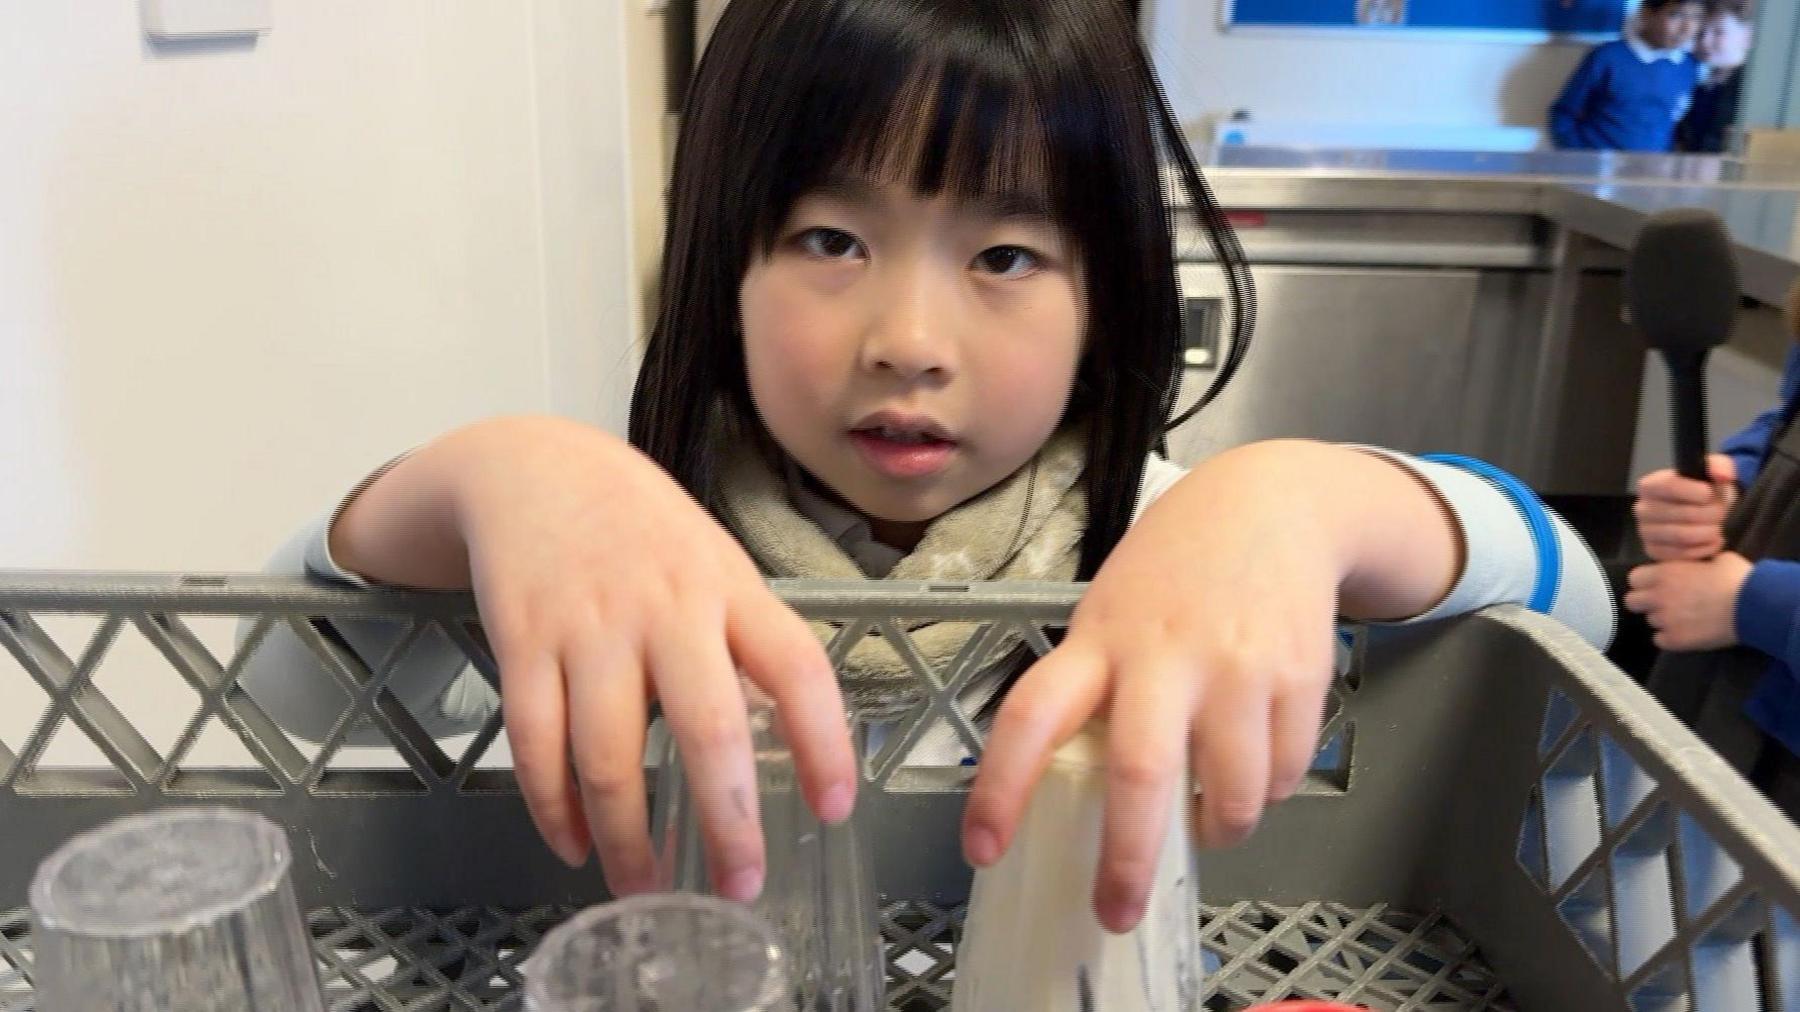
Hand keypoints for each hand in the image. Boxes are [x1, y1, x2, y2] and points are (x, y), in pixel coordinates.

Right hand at [369, 417, 856, 898]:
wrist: (531, 465)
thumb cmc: (640, 530)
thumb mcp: (714, 562)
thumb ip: (747, 640)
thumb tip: (789, 741)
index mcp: (729, 587)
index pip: (797, 666)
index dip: (824, 741)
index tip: (836, 808)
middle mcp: (665, 608)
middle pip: (708, 727)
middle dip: (728, 819)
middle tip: (742, 887)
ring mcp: (589, 627)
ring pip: (609, 755)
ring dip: (628, 838)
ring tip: (646, 889)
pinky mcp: (522, 642)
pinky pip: (537, 743)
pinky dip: (554, 808)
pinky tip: (575, 844)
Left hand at [961, 443, 1455, 934]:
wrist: (1270, 506)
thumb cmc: (1173, 572)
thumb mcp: (1110, 613)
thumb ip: (1097, 689)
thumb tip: (1084, 796)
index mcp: (1097, 640)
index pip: (1031, 716)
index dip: (1001, 787)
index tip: (981, 850)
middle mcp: (1164, 655)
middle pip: (1139, 772)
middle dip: (1127, 860)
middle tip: (1116, 911)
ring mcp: (1236, 667)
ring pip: (1231, 793)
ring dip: (1219, 828)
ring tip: (1209, 820)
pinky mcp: (1298, 676)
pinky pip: (1285, 774)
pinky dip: (1268, 792)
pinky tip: (1255, 762)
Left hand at [1623, 552, 1752, 650]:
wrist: (1755, 606)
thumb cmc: (1737, 579)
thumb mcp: (1716, 559)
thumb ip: (1695, 564)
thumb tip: (1695, 568)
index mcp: (1664, 573)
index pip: (1634, 578)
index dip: (1646, 582)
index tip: (1658, 585)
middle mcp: (1658, 596)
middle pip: (1632, 602)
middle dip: (1646, 602)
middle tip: (1665, 603)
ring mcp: (1665, 619)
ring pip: (1650, 621)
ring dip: (1663, 620)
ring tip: (1684, 619)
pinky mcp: (1676, 640)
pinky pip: (1660, 640)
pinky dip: (1670, 638)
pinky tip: (1686, 633)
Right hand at [1634, 454, 1736, 560]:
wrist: (1703, 513)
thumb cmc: (1704, 491)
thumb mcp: (1714, 471)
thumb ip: (1721, 466)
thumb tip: (1722, 475)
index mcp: (1650, 485)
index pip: (1669, 487)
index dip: (1694, 492)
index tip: (1710, 494)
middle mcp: (1642, 508)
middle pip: (1680, 514)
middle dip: (1709, 514)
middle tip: (1721, 513)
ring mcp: (1645, 532)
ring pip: (1682, 536)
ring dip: (1708, 532)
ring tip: (1717, 527)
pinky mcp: (1654, 551)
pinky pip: (1681, 554)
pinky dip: (1703, 549)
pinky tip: (1711, 541)